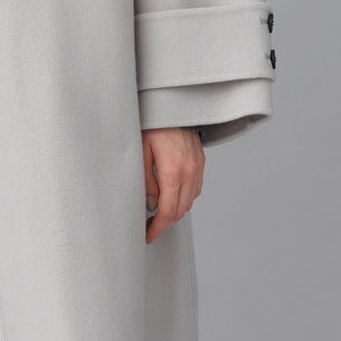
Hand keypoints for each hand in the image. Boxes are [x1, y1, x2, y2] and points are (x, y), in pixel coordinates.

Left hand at [141, 127, 204, 242]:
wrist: (172, 105)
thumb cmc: (153, 124)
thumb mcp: (140, 152)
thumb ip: (146, 182)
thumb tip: (151, 204)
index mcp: (173, 171)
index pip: (167, 212)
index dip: (157, 228)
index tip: (148, 235)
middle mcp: (189, 172)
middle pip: (180, 211)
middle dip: (165, 224)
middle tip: (150, 229)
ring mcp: (198, 167)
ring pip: (189, 201)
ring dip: (175, 212)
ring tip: (158, 216)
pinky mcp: (200, 162)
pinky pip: (195, 189)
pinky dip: (184, 199)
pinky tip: (172, 198)